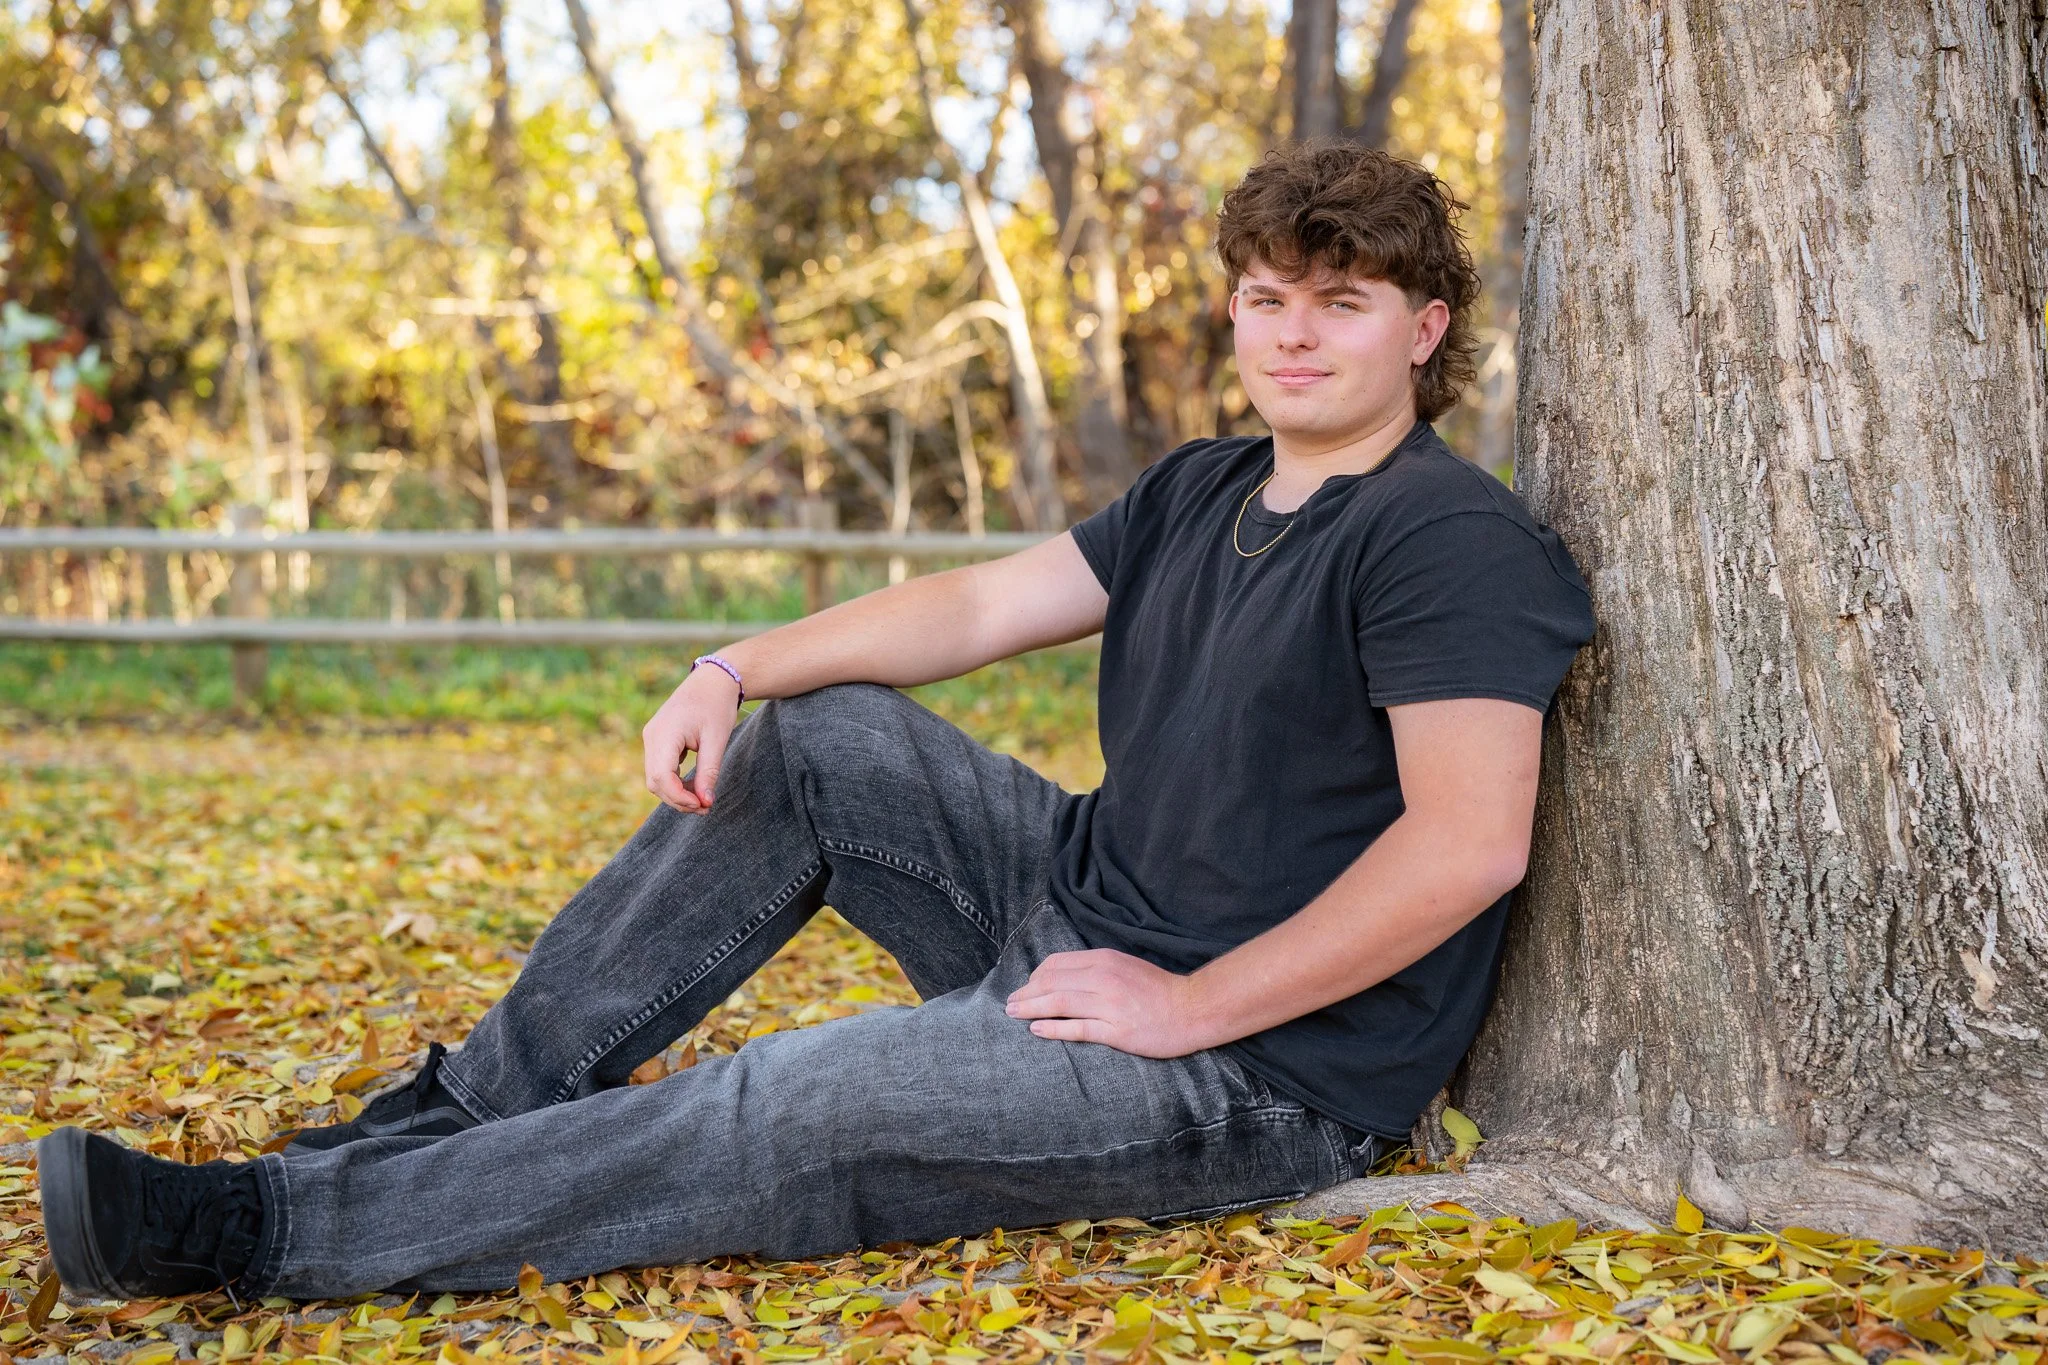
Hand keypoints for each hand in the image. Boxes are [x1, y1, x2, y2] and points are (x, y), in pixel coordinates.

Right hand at [641, 665, 742, 813]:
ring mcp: (651, 738)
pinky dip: (674, 782)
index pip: (661, 777)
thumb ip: (709, 772)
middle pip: (655, 782)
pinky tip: (695, 786)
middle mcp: (651, 736)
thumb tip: (706, 803)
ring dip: (676, 793)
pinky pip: (659, 768)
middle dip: (678, 800)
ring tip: (703, 799)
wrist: (712, 681)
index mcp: (664, 734)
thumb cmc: (716, 706)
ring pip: (655, 778)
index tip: (703, 805)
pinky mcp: (656, 740)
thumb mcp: (716, 740)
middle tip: (706, 807)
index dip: (680, 797)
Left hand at [1004, 949, 1211, 1057]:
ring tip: (1013, 1014)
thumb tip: (1065, 976)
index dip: (1035, 977)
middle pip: (1051, 983)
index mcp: (1104, 960)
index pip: (1056, 965)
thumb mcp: (1125, 967)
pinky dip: (1053, 1029)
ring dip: (1030, 1008)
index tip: (1026, 988)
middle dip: (1026, 993)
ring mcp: (1109, 1004)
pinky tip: (1036, 1029)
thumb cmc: (1159, 990)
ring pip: (1058, 1004)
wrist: (1193, 1008)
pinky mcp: (1116, 1030)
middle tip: (1009, 1004)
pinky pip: (1077, 1028)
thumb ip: (1097, 969)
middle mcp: (1103, 978)